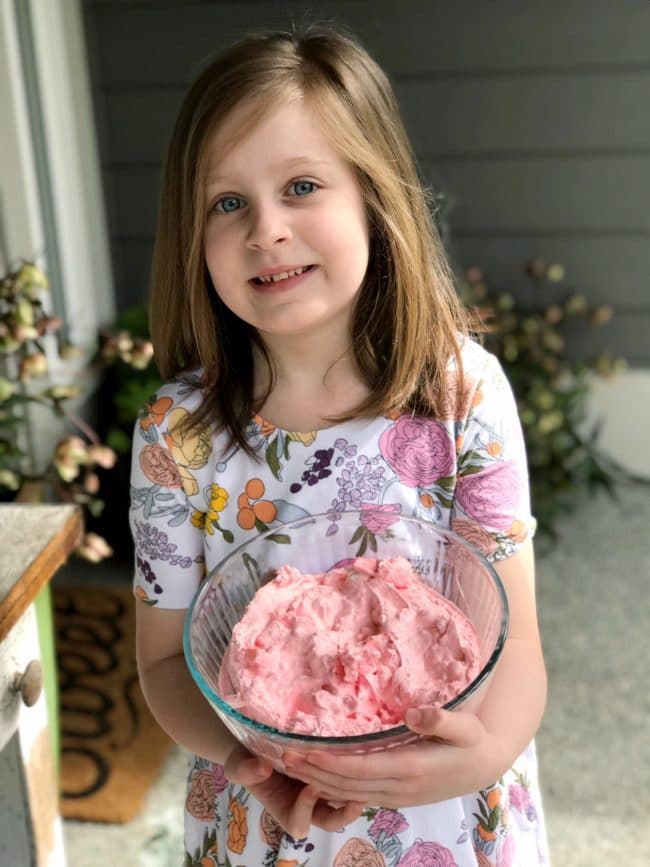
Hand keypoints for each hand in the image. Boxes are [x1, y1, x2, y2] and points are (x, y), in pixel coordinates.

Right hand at [224, 743, 364, 838]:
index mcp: (284, 810)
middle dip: (344, 814)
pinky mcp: (328, 773)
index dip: (305, 810)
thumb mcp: (238, 766)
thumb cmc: (245, 760)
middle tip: (355, 800)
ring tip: (365, 780)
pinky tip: (363, 761)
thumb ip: (245, 771)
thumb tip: (263, 767)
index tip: (310, 788)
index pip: (298, 823)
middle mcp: (306, 806)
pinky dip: (353, 776)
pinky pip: (345, 781)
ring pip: (342, 803)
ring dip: (354, 795)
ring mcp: (320, 791)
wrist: (253, 743)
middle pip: (330, 821)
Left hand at [282, 707, 487, 807]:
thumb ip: (442, 719)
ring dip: (318, 782)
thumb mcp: (466, 726)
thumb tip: (414, 714)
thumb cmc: (472, 740)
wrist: (483, 764)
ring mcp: (396, 796)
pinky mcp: (395, 797)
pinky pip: (357, 795)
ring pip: (348, 793)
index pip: (361, 768)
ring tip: (291, 766)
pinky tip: (316, 777)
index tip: (304, 750)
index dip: (331, 762)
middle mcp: (399, 788)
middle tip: (282, 756)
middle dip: (313, 772)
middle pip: (347, 785)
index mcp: (411, 768)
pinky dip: (333, 788)